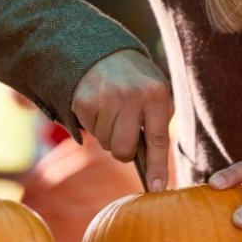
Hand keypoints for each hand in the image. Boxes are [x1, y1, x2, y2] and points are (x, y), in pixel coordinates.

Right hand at [71, 49, 172, 191]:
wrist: (104, 51)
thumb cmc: (137, 81)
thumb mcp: (155, 93)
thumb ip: (157, 123)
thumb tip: (152, 169)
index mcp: (156, 94)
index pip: (158, 140)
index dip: (158, 168)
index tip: (157, 189)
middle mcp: (131, 96)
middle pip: (123, 150)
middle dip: (124, 150)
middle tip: (124, 134)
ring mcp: (105, 98)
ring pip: (105, 143)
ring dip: (108, 135)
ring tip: (112, 112)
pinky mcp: (83, 101)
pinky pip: (89, 131)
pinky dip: (94, 124)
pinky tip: (100, 106)